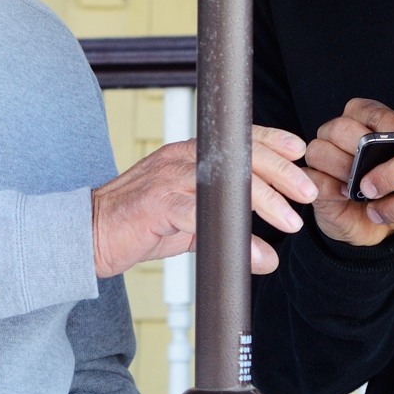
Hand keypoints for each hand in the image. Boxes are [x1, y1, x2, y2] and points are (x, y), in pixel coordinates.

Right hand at [91, 127, 317, 277]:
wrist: (88, 234)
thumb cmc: (136, 224)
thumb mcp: (186, 223)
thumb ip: (224, 231)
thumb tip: (264, 255)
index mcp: (186, 155)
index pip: (235, 139)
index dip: (270, 141)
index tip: (299, 151)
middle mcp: (178, 159)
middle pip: (238, 155)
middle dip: (279, 171)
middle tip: (306, 193)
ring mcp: (166, 180)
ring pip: (226, 181)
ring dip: (264, 200)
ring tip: (290, 221)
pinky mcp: (156, 206)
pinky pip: (202, 216)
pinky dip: (233, 235)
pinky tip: (254, 253)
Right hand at [304, 98, 393, 246]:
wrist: (377, 224)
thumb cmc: (392, 190)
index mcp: (361, 122)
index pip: (366, 110)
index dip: (385, 126)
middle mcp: (336, 134)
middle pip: (338, 127)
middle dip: (359, 148)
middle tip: (376, 168)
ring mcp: (321, 157)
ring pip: (319, 150)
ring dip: (343, 168)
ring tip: (361, 185)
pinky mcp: (310, 182)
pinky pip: (312, 178)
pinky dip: (331, 187)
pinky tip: (346, 195)